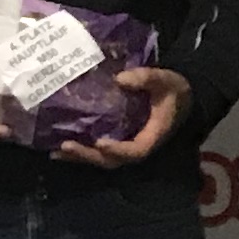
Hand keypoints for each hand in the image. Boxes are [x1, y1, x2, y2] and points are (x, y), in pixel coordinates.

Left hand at [54, 65, 188, 169]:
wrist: (181, 97)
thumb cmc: (173, 90)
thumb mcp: (165, 80)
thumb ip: (146, 78)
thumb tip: (119, 79)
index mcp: (153, 135)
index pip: (135, 150)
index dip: (117, 150)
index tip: (100, 142)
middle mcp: (139, 146)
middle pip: (113, 161)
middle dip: (89, 155)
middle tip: (66, 146)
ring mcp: (128, 145)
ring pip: (103, 159)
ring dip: (81, 157)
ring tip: (57, 151)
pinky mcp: (119, 140)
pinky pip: (100, 152)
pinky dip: (81, 152)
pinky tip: (60, 149)